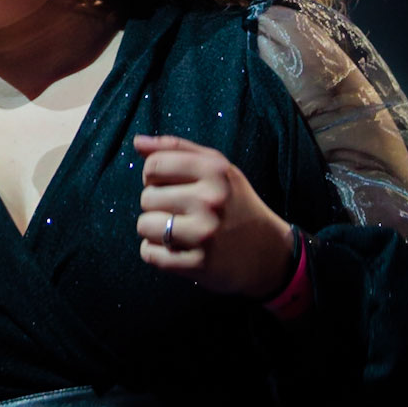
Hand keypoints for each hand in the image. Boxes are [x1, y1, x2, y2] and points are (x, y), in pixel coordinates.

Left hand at [133, 134, 295, 298]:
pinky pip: (150, 254)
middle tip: (181, 211)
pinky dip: (157, 253)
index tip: (168, 184)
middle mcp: (210, 201)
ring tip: (178, 230)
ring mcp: (204, 234)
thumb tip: (138, 141)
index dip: (153, 176)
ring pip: (144, 226)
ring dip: (155, 230)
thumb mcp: (218, 168)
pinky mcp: (198, 265)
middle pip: (146, 197)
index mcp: (215, 172)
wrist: (269, 253)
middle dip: (157, 204)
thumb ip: (177, 149)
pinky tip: (178, 249)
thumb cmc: (235, 204)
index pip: (153, 165)